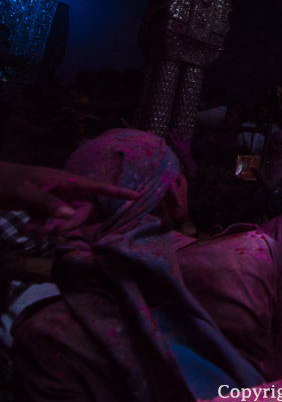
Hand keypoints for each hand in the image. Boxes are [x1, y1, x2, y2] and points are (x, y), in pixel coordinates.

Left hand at [0, 162, 138, 235]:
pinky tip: (27, 228)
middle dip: (71, 223)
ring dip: (54, 228)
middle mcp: (63, 188)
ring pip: (66, 217)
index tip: (135, 197)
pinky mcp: (41, 206)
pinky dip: (42, 227)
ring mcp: (52, 198)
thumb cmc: (4, 180)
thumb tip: (70, 216)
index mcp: (64, 180)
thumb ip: (47, 203)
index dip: (116, 192)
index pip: (96, 186)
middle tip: (52, 233)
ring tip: (33, 231)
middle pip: (82, 209)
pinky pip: (51, 220)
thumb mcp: (24, 191)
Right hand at [168, 130, 191, 157]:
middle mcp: (179, 142)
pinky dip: (189, 136)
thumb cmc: (179, 154)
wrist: (184, 155)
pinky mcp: (187, 142)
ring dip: (182, 132)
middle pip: (176, 136)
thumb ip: (174, 146)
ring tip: (182, 128)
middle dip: (174, 132)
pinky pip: (188, 138)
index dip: (170, 135)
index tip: (169, 132)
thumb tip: (173, 143)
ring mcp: (183, 142)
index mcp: (175, 144)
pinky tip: (190, 133)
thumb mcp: (175, 150)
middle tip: (173, 128)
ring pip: (182, 135)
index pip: (172, 138)